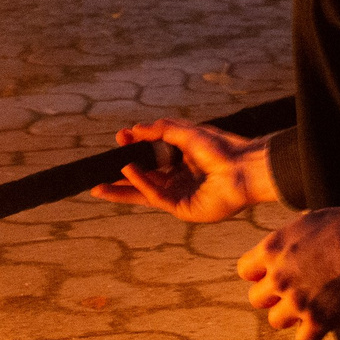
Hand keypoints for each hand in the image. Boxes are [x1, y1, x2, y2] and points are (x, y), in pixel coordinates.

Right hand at [91, 119, 275, 222]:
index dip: (134, 151)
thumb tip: (133, 130)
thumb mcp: (185, 132)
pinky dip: (141, 184)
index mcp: (182, 162)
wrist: (244, 168)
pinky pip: (157, 197)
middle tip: (96, 183)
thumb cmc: (221, 148)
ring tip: (101, 186)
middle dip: (119, 184)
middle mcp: (180, 181)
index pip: (151, 160)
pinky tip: (130, 171)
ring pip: (145, 194)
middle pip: (143, 183)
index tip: (120, 138)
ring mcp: (181, 196)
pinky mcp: (184, 209)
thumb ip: (159, 130)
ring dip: (124, 188)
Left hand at [236, 207, 339, 339]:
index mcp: (273, 249)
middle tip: (294, 291)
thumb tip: (287, 240)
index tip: (274, 274)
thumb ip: (290, 238)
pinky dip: (314, 333)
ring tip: (310, 306)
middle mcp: (279, 276)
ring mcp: (298, 300)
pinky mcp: (319, 320)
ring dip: (292, 316)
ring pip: (276, 321)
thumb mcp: (308, 221)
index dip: (260, 273)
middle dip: (274, 296)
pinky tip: (325, 321)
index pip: (245, 270)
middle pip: (257, 299)